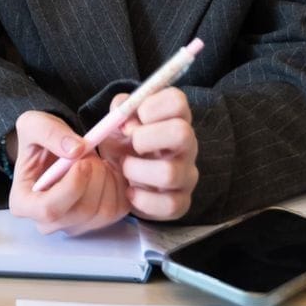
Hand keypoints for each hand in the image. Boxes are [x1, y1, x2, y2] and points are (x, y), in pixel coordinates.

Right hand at [6, 110, 129, 235]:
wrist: (53, 151)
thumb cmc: (38, 142)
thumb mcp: (33, 125)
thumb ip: (50, 133)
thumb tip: (76, 151)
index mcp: (24, 203)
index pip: (49, 210)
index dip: (72, 187)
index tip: (82, 161)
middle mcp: (47, 223)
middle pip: (81, 212)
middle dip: (93, 178)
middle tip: (89, 153)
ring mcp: (73, 226)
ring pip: (102, 213)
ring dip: (106, 179)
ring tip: (94, 160)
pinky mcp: (97, 223)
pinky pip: (118, 211)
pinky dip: (118, 186)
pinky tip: (105, 170)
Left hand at [95, 88, 198, 219]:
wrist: (119, 180)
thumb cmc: (123, 144)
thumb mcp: (117, 121)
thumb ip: (121, 108)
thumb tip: (127, 119)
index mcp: (174, 118)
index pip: (178, 100)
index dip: (152, 106)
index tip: (136, 117)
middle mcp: (187, 145)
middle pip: (182, 132)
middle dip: (146, 138)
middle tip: (132, 145)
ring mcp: (187, 175)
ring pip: (169, 173)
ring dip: (137, 171)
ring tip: (126, 169)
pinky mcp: (182, 202)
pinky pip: (169, 204)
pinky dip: (143, 200)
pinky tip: (131, 193)